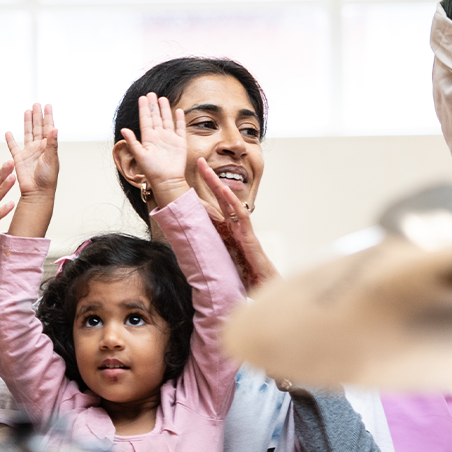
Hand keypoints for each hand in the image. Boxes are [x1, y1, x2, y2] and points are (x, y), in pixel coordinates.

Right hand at [5, 103, 57, 200]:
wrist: (37, 193)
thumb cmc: (48, 179)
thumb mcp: (52, 159)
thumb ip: (52, 144)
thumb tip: (55, 128)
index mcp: (49, 147)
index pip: (49, 128)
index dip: (48, 117)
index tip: (47, 105)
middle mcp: (39, 148)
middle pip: (38, 128)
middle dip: (37, 116)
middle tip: (36, 104)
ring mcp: (29, 153)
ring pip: (27, 134)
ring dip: (27, 123)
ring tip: (27, 111)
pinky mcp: (19, 159)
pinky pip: (14, 147)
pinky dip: (11, 140)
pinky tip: (8, 132)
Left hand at [119, 93, 188, 207]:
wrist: (167, 180)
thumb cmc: (152, 171)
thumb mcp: (140, 155)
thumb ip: (132, 142)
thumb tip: (123, 129)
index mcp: (148, 138)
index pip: (146, 120)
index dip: (144, 109)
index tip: (142, 98)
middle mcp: (158, 136)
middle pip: (155, 117)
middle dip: (153, 105)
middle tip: (151, 93)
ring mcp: (170, 139)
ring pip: (167, 120)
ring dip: (164, 109)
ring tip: (162, 98)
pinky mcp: (180, 143)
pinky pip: (180, 128)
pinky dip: (179, 120)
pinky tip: (178, 111)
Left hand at [198, 158, 279, 290]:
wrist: (262, 290)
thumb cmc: (245, 278)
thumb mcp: (222, 262)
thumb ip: (211, 251)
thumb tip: (189, 247)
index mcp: (228, 231)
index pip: (215, 206)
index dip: (205, 192)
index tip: (193, 178)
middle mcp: (236, 227)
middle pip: (222, 198)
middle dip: (211, 179)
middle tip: (199, 161)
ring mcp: (243, 230)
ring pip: (230, 202)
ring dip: (218, 184)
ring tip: (206, 169)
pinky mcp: (249, 238)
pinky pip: (241, 216)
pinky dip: (233, 202)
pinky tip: (224, 191)